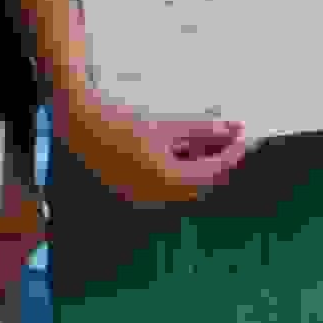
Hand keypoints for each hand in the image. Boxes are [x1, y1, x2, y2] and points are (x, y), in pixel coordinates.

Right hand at [62, 93, 251, 209]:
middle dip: (218, 158)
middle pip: (203, 181)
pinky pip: (169, 183)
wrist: (79, 126)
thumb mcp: (168, 126)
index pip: (215, 172)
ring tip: (204, 137)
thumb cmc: (120, 124)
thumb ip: (204, 131)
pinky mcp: (137, 192)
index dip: (233, 154)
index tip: (243, 137)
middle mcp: (159, 196)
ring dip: (199, 162)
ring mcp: (147, 197)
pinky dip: (180, 166)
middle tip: (229, 135)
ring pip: (186, 183)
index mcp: (169, 182)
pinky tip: (181, 146)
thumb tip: (233, 129)